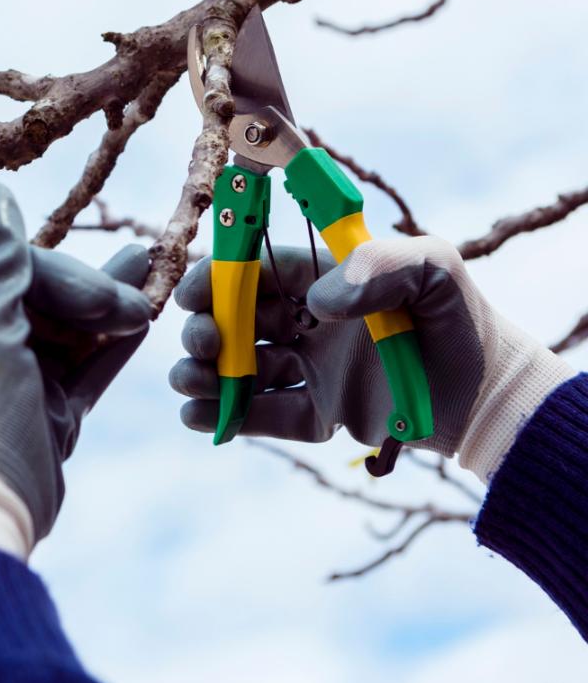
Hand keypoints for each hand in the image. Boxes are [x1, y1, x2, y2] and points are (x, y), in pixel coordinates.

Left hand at [0, 183, 150, 571]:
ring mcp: (20, 379)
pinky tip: (147, 319)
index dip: (63, 274)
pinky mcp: (51, 412)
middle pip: (48, 295)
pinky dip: (115, 346)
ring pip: (75, 329)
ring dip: (113, 304)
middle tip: (143, 287)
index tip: (102, 295)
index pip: (14, 268)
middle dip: (96, 288)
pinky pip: (89, 368)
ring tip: (154, 267)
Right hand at [169, 237, 574, 479]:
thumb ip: (378, 264)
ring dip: (207, 375)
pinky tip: (201, 418)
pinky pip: (268, 416)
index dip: (217, 279)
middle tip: (205, 346)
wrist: (492, 397)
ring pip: (243, 370)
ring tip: (190, 384)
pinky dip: (231, 417)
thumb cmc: (461, 320)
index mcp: (325, 280)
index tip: (193, 295)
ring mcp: (313, 370)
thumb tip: (317, 303)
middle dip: (206, 331)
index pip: (256, 272)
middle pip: (238, 321)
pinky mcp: (322, 415)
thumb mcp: (433, 269)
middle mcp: (310, 323)